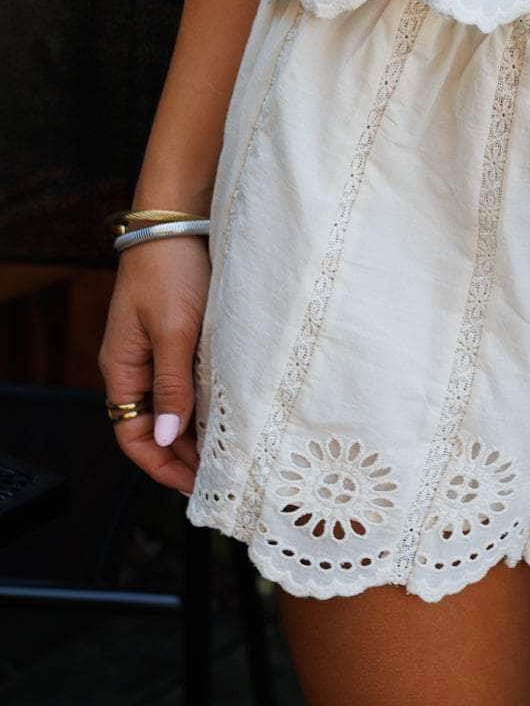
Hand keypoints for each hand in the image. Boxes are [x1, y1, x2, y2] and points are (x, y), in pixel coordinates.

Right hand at [98, 239, 209, 495]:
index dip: (161, 464)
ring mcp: (157, 350)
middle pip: (154, 426)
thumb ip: (171, 385)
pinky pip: (188, 381)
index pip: (132, 435)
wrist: (180, 220)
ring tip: (229, 450)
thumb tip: (166, 437)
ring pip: (173, 405)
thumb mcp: (174, 331)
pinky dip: (206, 401)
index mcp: (122, 367)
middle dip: (183, 454)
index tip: (194, 485)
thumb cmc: (171, 269)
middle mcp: (136, 364)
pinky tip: (231, 411)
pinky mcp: (180, 336)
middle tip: (221, 474)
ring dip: (196, 429)